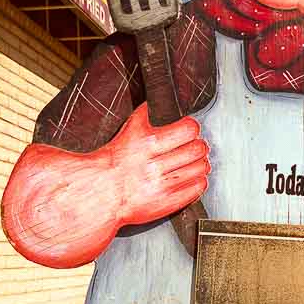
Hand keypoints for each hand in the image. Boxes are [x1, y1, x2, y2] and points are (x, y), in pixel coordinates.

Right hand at [110, 104, 209, 225]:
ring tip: (195, 161)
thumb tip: (154, 101)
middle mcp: (156, 165)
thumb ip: (143, 115)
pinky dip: (199, 180)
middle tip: (195, 145)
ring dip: (201, 162)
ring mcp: (163, 185)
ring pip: (200, 168)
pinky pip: (197, 188)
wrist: (102, 191)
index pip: (188, 129)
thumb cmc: (114, 162)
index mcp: (149, 143)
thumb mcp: (127, 132)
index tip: (190, 129)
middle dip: (199, 145)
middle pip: (197, 149)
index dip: (192, 128)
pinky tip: (193, 176)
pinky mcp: (167, 203)